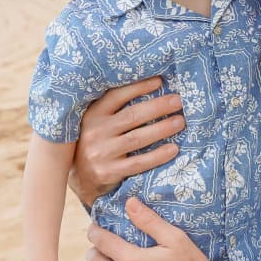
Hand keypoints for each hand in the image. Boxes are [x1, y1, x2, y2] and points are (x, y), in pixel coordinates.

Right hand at [69, 77, 183, 204]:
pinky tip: (173, 149)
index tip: (160, 81)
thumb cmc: (97, 144)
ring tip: (180, 122)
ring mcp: (102, 153)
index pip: (116, 96)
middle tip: (178, 101)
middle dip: (157, 107)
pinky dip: (158, 155)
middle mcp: (95, 132)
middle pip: (131, 116)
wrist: (80, 179)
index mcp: (93, 115)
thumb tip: (151, 89)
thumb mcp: (97, 123)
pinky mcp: (109, 172)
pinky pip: (138, 163)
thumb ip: (115, 110)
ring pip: (137, 138)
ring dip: (161, 129)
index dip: (138, 87)